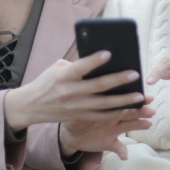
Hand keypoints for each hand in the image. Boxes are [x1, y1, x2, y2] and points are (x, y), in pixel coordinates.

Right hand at [4, 51, 153, 153]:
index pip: (81, 67)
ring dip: (123, 100)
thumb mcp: (57, 68)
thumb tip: (100, 61)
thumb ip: (77, 65)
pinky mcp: (79, 116)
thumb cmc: (47, 82)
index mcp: (63, 76)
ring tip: (139, 95)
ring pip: (104, 104)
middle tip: (135, 74)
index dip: (94, 61)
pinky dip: (116, 112)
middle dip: (118, 80)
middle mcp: (70, 92)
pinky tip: (129, 108)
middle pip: (98, 86)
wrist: (30, 106)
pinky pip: (101, 115)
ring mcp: (76, 107)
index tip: (109, 53)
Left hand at [60, 94, 154, 159]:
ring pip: (129, 126)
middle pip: (130, 113)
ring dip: (139, 125)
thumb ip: (82, 104)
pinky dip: (122, 152)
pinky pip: (118, 148)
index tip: (145, 97)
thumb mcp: (76, 108)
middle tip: (151, 110)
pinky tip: (125, 156)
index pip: (122, 101)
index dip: (134, 99)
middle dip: (141, 111)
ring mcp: (113, 130)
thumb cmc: (75, 116)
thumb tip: (83, 97)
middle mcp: (114, 117)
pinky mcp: (109, 143)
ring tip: (148, 124)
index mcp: (107, 107)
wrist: (71, 133)